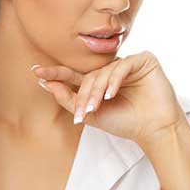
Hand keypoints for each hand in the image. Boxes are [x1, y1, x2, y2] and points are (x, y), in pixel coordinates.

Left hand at [32, 51, 186, 146]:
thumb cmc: (125, 123)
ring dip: (97, 91)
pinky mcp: (144, 60)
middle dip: (83, 94)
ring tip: (97, 108)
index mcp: (99, 83)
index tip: (36, 72)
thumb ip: (68, 99)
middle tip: (83, 112)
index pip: (74, 75)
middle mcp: (112, 71)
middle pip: (89, 77)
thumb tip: (45, 84)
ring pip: (104, 72)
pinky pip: (123, 65)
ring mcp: (128, 64)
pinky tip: (112, 95)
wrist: (153, 129)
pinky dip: (115, 80)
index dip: (56, 74)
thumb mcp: (91, 114)